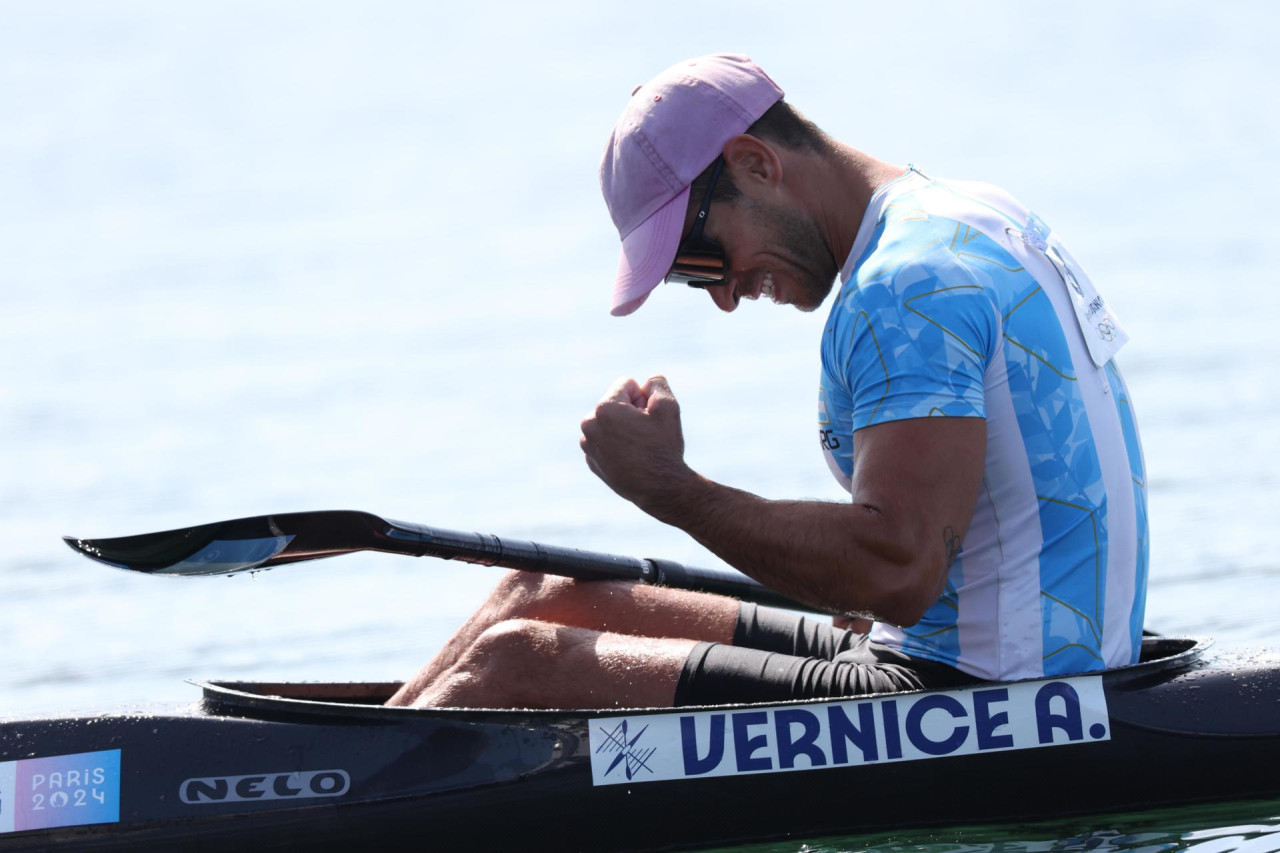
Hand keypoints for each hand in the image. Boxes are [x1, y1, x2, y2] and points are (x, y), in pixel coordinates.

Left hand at [579, 376, 692, 512]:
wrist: (659, 489)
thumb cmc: (663, 448)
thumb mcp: (668, 407)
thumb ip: (657, 384)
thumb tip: (647, 382)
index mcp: (604, 408)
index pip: (626, 385)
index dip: (644, 397)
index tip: (650, 416)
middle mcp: (589, 425)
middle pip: (615, 403)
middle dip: (631, 411)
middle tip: (647, 433)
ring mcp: (588, 445)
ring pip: (609, 423)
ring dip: (623, 427)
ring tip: (639, 446)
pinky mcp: (591, 461)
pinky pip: (605, 441)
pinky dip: (617, 445)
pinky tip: (632, 458)